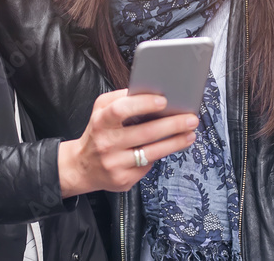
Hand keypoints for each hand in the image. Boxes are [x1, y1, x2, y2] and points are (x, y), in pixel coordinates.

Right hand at [58, 89, 197, 196]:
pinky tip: (170, 147)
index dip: (143, 104)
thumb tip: (151, 93)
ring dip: (176, 142)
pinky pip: (148, 165)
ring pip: (152, 152)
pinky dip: (160, 155)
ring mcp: (115, 164)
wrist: (81, 167)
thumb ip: (121, 98)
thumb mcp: (100, 110)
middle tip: (191, 119)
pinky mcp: (123, 180)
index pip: (121, 110)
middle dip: (173, 125)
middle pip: (145, 133)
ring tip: (190, 134)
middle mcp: (106, 143)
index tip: (164, 101)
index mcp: (101, 122)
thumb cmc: (98, 132)